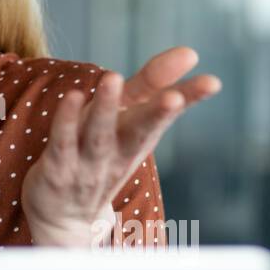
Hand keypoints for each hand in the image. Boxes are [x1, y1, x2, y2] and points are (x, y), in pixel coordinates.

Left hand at [21, 47, 220, 244]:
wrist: (64, 216)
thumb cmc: (100, 157)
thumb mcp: (128, 120)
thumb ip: (152, 85)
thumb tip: (189, 53)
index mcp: (137, 139)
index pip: (164, 115)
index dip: (188, 98)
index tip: (212, 81)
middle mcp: (117, 153)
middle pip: (140, 132)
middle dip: (157, 114)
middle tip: (175, 96)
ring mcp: (87, 164)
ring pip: (99, 136)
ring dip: (107, 109)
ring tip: (114, 77)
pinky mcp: (56, 170)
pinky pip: (62, 143)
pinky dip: (66, 122)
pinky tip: (73, 96)